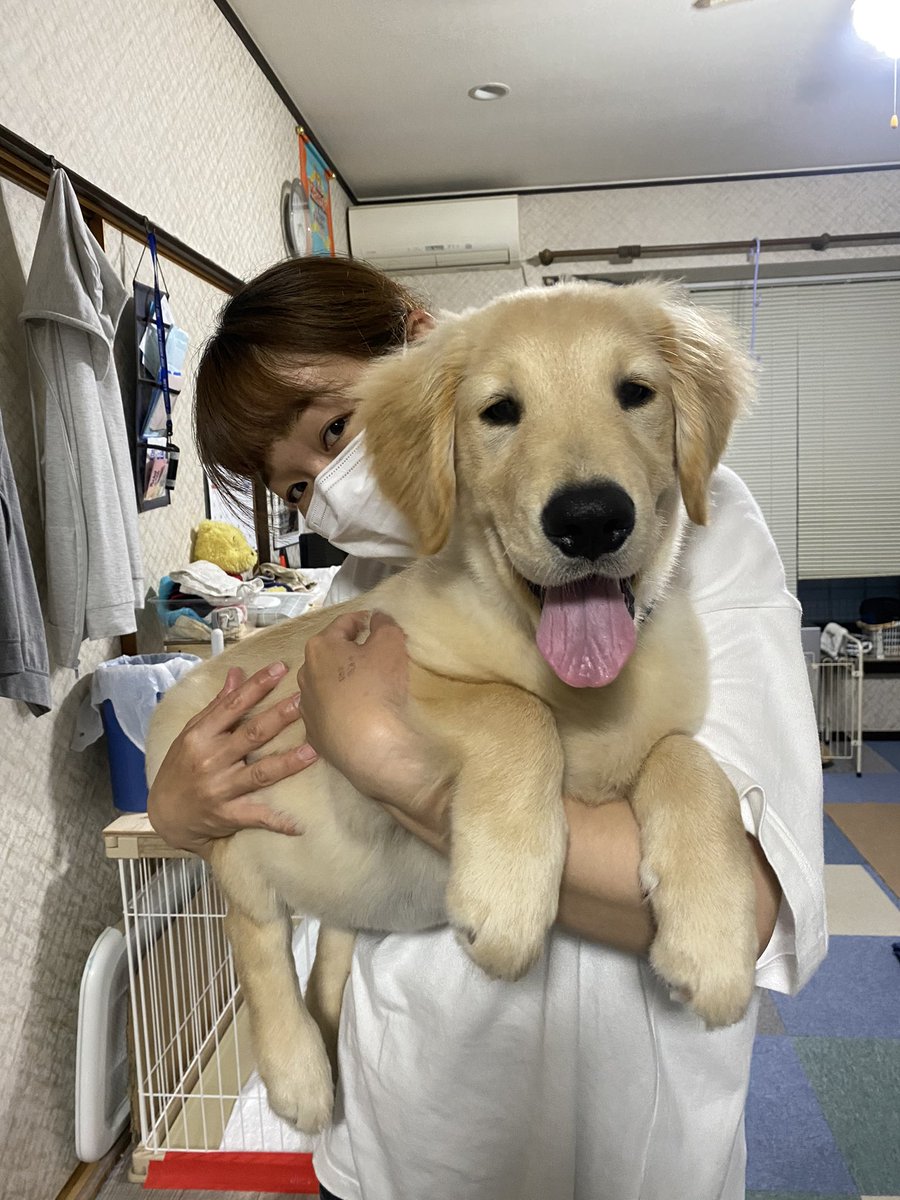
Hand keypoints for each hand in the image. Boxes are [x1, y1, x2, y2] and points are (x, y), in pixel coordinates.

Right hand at [147, 662, 318, 856]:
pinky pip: (256, 817)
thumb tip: (237, 673)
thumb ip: (217, 706)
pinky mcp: (227, 815)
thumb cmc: (180, 767)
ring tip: (313, 750)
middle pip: (251, 735)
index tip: (280, 668)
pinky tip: (300, 824)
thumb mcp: (191, 733)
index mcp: (200, 735)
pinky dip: (277, 821)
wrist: (164, 815)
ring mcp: (219, 789)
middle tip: (305, 701)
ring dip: (288, 763)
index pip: (232, 705)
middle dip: (279, 717)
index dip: (257, 686)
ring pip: (260, 773)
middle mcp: (210, 760)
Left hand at [298, 611, 449, 851]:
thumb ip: (384, 624)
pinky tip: (357, 714)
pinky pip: (329, 713)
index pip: (344, 623)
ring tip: (366, 687)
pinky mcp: (314, 735)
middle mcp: (305, 674)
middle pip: (331, 654)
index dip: (364, 620)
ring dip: (342, 681)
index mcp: (320, 647)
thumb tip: (377, 617)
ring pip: (326, 684)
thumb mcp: (391, 644)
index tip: (378, 624)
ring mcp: (307, 707)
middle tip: (376, 656)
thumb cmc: (378, 687)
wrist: (370, 747)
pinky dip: (341, 708)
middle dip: (351, 652)